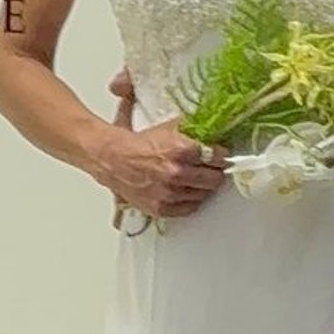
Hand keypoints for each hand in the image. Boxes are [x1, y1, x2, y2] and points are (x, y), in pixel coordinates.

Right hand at [84, 77, 225, 219]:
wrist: (112, 158)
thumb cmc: (138, 143)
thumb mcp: (167, 126)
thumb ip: (190, 127)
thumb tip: (210, 125)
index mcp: (182, 150)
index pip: (217, 157)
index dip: (220, 155)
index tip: (220, 155)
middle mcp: (177, 173)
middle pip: (214, 178)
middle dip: (215, 172)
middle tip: (213, 169)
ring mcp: (169, 193)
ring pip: (203, 194)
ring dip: (203, 187)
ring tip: (199, 179)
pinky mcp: (161, 208)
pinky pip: (189, 208)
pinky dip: (191, 200)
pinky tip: (188, 192)